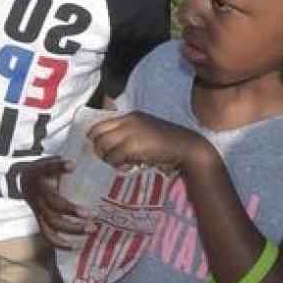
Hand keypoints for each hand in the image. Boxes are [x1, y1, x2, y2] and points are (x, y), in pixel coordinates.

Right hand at [14, 157, 87, 248]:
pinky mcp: (40, 220)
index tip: (72, 164)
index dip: (57, 167)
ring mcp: (36, 208)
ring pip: (51, 222)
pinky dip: (62, 243)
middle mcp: (34, 192)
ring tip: (91, 228)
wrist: (21, 180)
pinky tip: (78, 245)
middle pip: (51, 204)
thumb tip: (89, 155)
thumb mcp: (49, 159)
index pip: (45, 168)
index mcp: (36, 173)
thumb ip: (64, 160)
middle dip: (70, 209)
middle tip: (90, 214)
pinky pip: (48, 235)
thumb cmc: (44, 169)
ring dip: (72, 227)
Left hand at [89, 112, 209, 172]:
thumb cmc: (167, 143)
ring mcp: (128, 131)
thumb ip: (127, 134)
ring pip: (102, 145)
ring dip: (108, 157)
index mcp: (129, 116)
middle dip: (98, 148)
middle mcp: (126, 121)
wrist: (186, 147)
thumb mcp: (144, 132)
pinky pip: (113, 156)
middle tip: (109, 158)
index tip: (103, 149)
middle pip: (95, 133)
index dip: (96, 138)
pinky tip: (128, 166)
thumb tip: (108, 146)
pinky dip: (117, 164)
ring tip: (120, 163)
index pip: (99, 124)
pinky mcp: (132, 144)